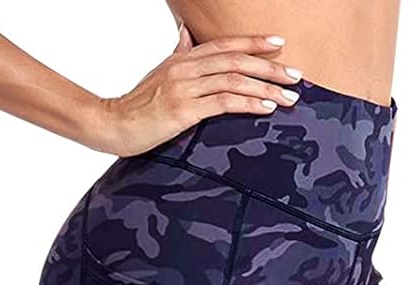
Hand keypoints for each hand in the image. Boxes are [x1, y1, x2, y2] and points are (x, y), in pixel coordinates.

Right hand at [96, 27, 302, 157]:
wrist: (113, 124)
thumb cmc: (137, 105)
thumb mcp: (160, 73)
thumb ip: (177, 54)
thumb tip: (186, 35)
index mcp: (183, 57)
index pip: (225, 45)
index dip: (254, 43)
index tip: (279, 45)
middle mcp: (186, 67)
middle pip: (236, 60)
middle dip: (270, 67)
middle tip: (296, 75)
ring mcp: (185, 88)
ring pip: (234, 80)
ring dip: (266, 87)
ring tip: (289, 97)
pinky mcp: (184, 110)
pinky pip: (223, 103)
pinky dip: (248, 103)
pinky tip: (266, 107)